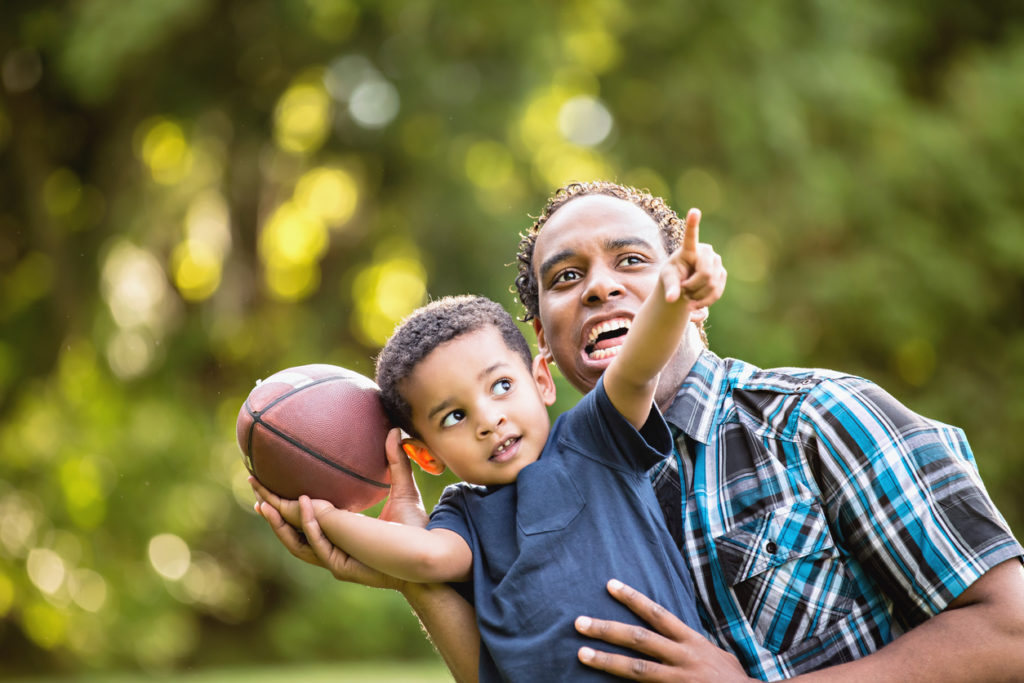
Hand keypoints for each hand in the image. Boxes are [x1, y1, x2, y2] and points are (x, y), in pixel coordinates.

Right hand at [250, 427, 428, 589]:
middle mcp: (333, 549)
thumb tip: (395, 431)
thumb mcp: (404, 491)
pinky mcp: (343, 565)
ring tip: (264, 501)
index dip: (283, 507)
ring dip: (280, 521)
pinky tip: (305, 502)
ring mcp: (336, 559)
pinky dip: (311, 525)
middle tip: (254, 489)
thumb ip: (396, 462)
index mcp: (339, 535)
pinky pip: (320, 545)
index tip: (266, 490)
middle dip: (270, 512)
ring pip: (297, 542)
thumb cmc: (419, 529)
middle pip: (291, 532)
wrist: (431, 558)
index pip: (303, 522)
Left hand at [575, 579, 750, 681]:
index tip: (609, 585)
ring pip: (637, 669)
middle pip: (639, 640)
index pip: (657, 614)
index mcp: (692, 642)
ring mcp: (679, 680)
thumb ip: (690, 643)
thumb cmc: (733, 680)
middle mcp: (683, 658)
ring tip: (581, 654)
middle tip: (579, 622)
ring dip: (606, 661)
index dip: (633, 598)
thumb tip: (670, 633)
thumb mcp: (715, 653)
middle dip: (607, 630)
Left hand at [660, 208, 725, 308]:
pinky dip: (705, 301)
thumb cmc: (673, 277)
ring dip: (697, 295)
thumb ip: (669, 288)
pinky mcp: (722, 273)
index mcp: (688, 249)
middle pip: (705, 273)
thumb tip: (671, 299)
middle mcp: (706, 251)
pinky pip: (716, 291)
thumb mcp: (667, 280)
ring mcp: (716, 261)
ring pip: (711, 284)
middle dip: (693, 287)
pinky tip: (695, 303)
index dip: (692, 224)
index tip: (694, 211)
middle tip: (683, 290)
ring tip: (688, 294)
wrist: (684, 284)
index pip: (690, 236)